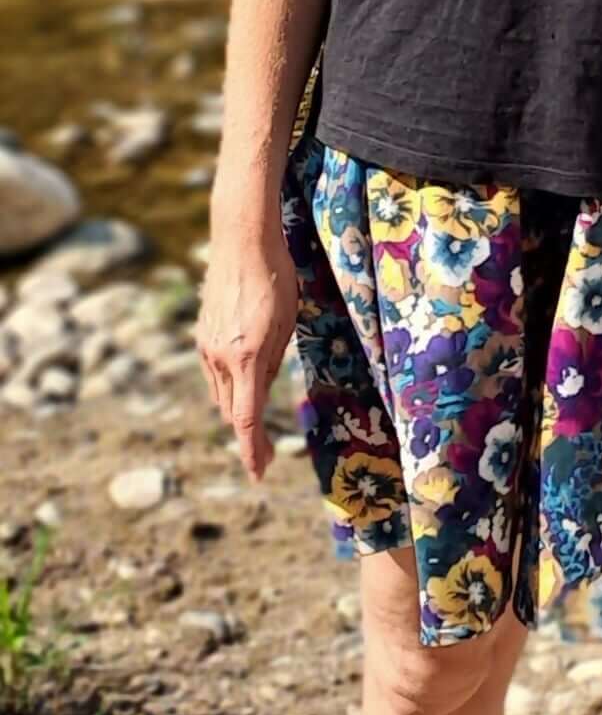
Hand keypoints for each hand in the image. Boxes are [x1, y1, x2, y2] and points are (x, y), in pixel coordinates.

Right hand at [195, 214, 297, 481]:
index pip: (246, 417)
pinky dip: (229, 384)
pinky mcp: (201, 334)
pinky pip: (215, 371)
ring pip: (221, 392)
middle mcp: (220, 356)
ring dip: (237, 408)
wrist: (241, 241)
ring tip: (255, 424)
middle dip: (247, 434)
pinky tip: (244, 381)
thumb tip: (262, 388)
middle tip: (265, 455)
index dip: (252, 449)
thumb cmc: (275, 278)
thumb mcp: (286, 321)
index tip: (259, 473)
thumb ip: (274, 359)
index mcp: (246, 356)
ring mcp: (206, 345)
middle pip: (232, 409)